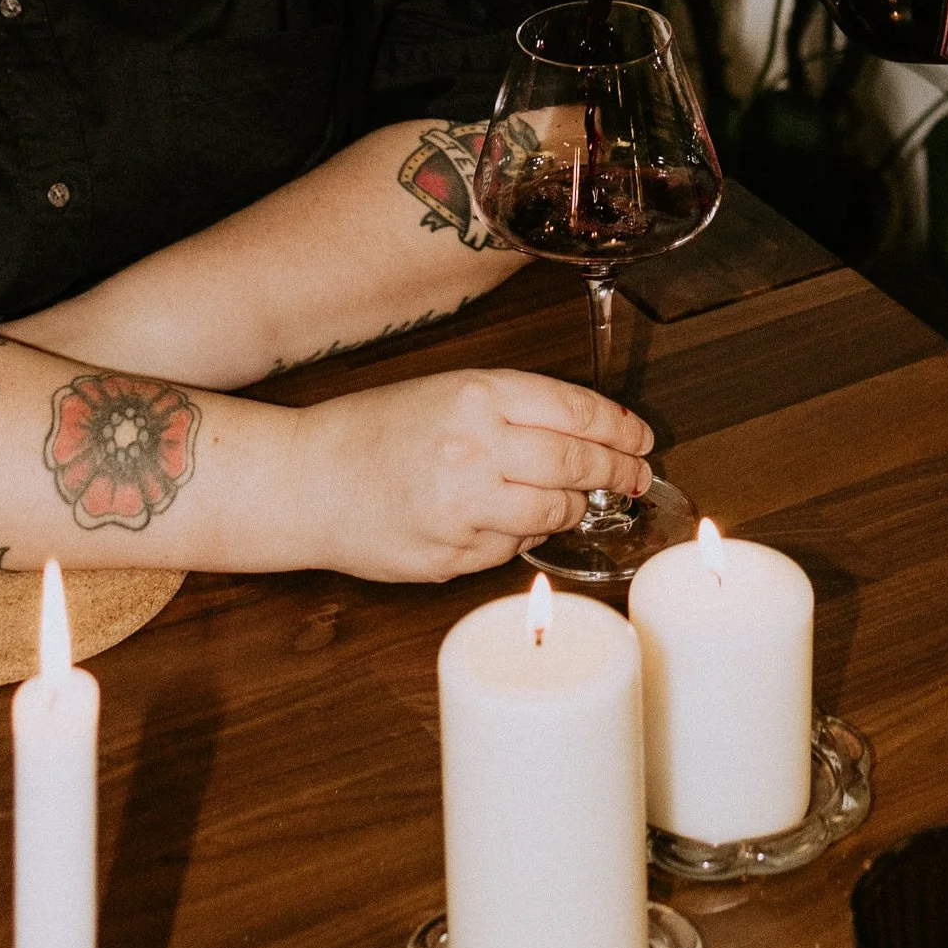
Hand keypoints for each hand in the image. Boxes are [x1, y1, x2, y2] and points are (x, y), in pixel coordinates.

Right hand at [315, 368, 653, 582]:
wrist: (306, 479)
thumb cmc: (375, 430)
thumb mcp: (447, 391)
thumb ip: (513, 411)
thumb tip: (587, 438)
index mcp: (476, 394)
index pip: (575, 410)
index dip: (619, 427)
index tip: (641, 438)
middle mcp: (474, 448)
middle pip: (575, 463)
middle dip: (615, 473)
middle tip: (634, 478)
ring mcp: (462, 507)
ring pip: (552, 513)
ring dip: (572, 508)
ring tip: (574, 501)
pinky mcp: (449, 556)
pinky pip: (509, 550)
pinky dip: (520, 537)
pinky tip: (509, 522)